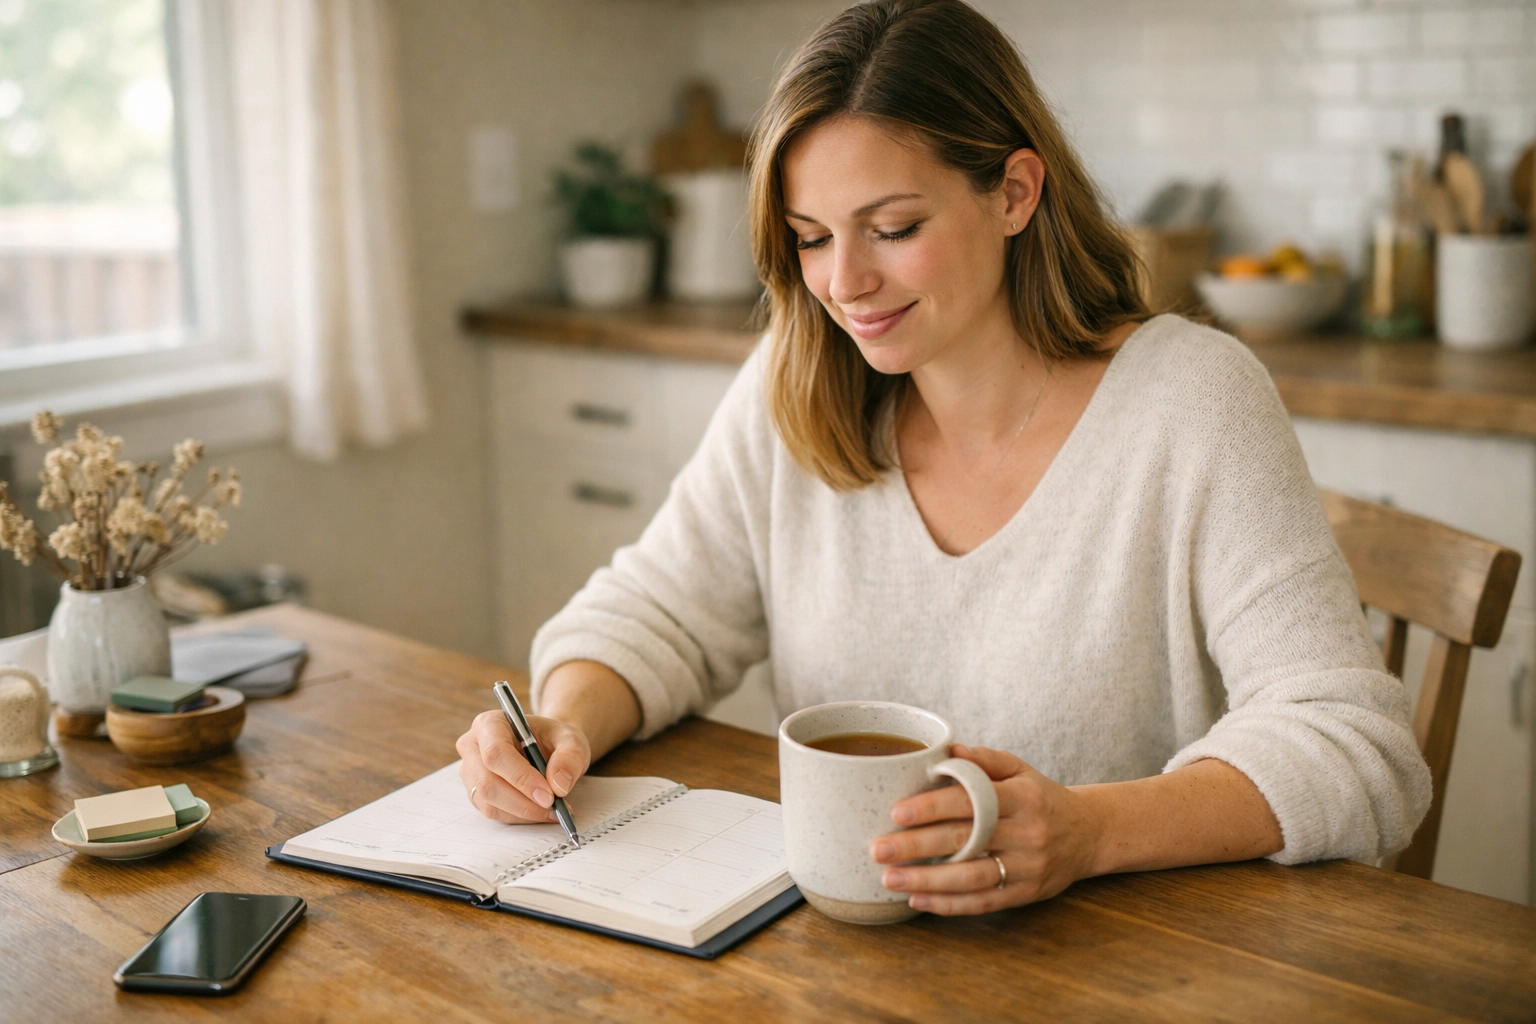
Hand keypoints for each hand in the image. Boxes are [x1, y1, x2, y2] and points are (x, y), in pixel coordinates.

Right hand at [456, 710, 590, 823]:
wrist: (547, 748)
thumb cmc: (553, 740)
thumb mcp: (571, 740)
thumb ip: (570, 757)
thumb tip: (559, 785)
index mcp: (490, 724)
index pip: (496, 752)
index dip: (521, 777)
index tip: (548, 795)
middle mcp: (472, 747)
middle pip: (487, 782)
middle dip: (523, 801)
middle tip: (553, 807)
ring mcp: (471, 773)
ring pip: (489, 802)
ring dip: (524, 812)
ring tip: (553, 810)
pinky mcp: (476, 794)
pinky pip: (494, 813)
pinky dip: (520, 817)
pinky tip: (541, 812)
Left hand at [871, 744, 1101, 914]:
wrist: (1089, 834)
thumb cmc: (1042, 798)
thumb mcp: (1021, 769)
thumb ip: (985, 759)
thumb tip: (948, 750)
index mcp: (1022, 797)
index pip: (971, 801)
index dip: (932, 807)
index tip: (896, 813)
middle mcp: (1027, 833)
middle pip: (965, 840)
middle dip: (916, 846)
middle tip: (878, 849)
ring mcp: (1028, 867)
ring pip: (971, 877)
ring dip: (926, 880)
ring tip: (889, 878)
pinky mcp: (1027, 894)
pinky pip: (983, 902)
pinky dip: (948, 904)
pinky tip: (917, 899)